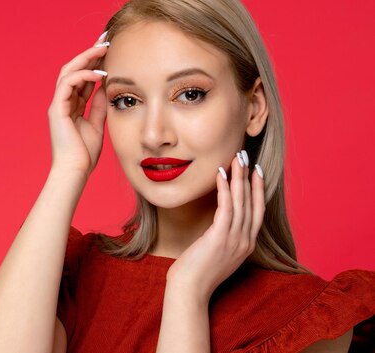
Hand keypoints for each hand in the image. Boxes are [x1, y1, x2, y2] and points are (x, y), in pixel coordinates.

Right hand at [47, 34, 108, 175]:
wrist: (75, 170)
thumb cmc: (85, 153)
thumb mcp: (97, 123)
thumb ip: (99, 104)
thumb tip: (107, 85)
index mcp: (72, 105)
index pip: (83, 77)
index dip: (95, 62)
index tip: (109, 49)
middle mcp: (62, 101)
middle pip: (74, 69)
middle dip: (89, 53)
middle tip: (105, 39)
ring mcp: (58, 104)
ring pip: (68, 71)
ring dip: (86, 58)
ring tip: (103, 48)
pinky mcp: (56, 109)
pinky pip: (67, 84)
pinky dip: (82, 75)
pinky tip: (98, 73)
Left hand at [165, 150, 264, 302]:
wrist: (189, 290)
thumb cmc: (197, 272)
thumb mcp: (217, 253)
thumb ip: (223, 237)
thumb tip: (220, 222)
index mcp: (247, 245)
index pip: (257, 212)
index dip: (258, 190)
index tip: (256, 171)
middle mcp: (245, 242)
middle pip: (252, 203)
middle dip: (250, 178)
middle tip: (247, 157)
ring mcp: (235, 240)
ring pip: (241, 202)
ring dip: (239, 178)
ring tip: (237, 158)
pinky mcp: (220, 238)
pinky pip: (226, 208)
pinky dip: (225, 189)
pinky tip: (221, 174)